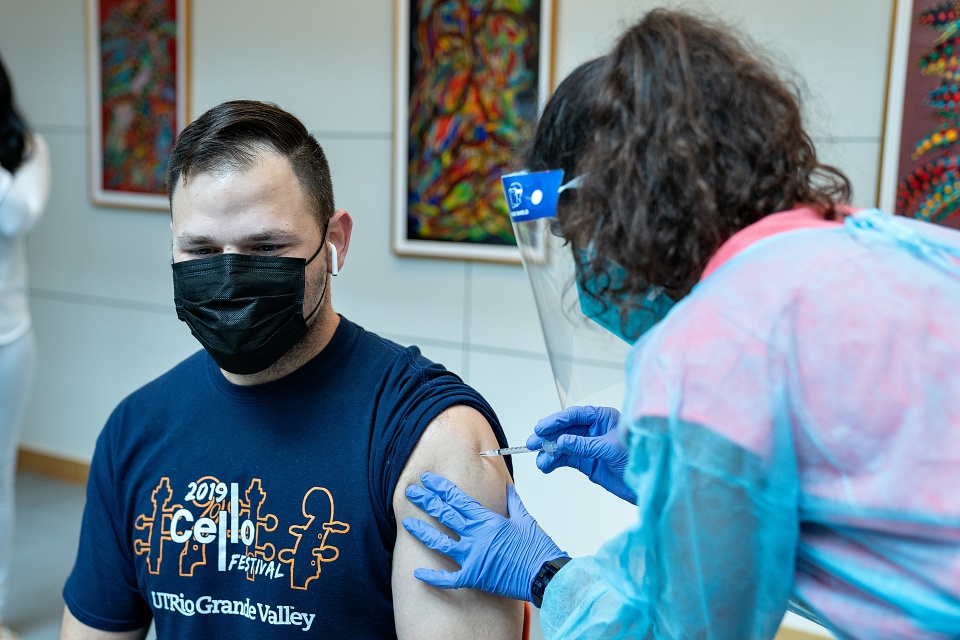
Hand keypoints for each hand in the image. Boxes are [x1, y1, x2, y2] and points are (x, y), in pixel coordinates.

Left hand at [402, 472, 566, 601]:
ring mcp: (473, 556)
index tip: (428, 480)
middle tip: (411, 492)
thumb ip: (513, 502)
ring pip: (439, 542)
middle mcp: (476, 535)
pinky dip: (432, 578)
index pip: (458, 498)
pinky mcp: (474, 577)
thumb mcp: (526, 519)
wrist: (545, 574)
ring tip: (407, 523)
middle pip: (444, 514)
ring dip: (422, 532)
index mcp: (488, 519)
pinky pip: (447, 578)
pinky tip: (417, 574)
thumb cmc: (537, 548)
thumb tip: (508, 488)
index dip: (440, 488)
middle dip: (426, 501)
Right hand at [527, 405, 636, 503]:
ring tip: (541, 461)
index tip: (542, 427)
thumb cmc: (639, 459)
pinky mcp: (587, 462)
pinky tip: (546, 466)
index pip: (576, 415)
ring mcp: (589, 446)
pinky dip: (554, 462)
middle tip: (533, 443)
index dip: (557, 420)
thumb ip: (585, 445)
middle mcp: (594, 430)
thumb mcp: (611, 449)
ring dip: (549, 452)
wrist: (648, 485)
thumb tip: (562, 442)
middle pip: (565, 430)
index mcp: (604, 418)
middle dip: (548, 437)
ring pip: (563, 446)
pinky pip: (566, 459)